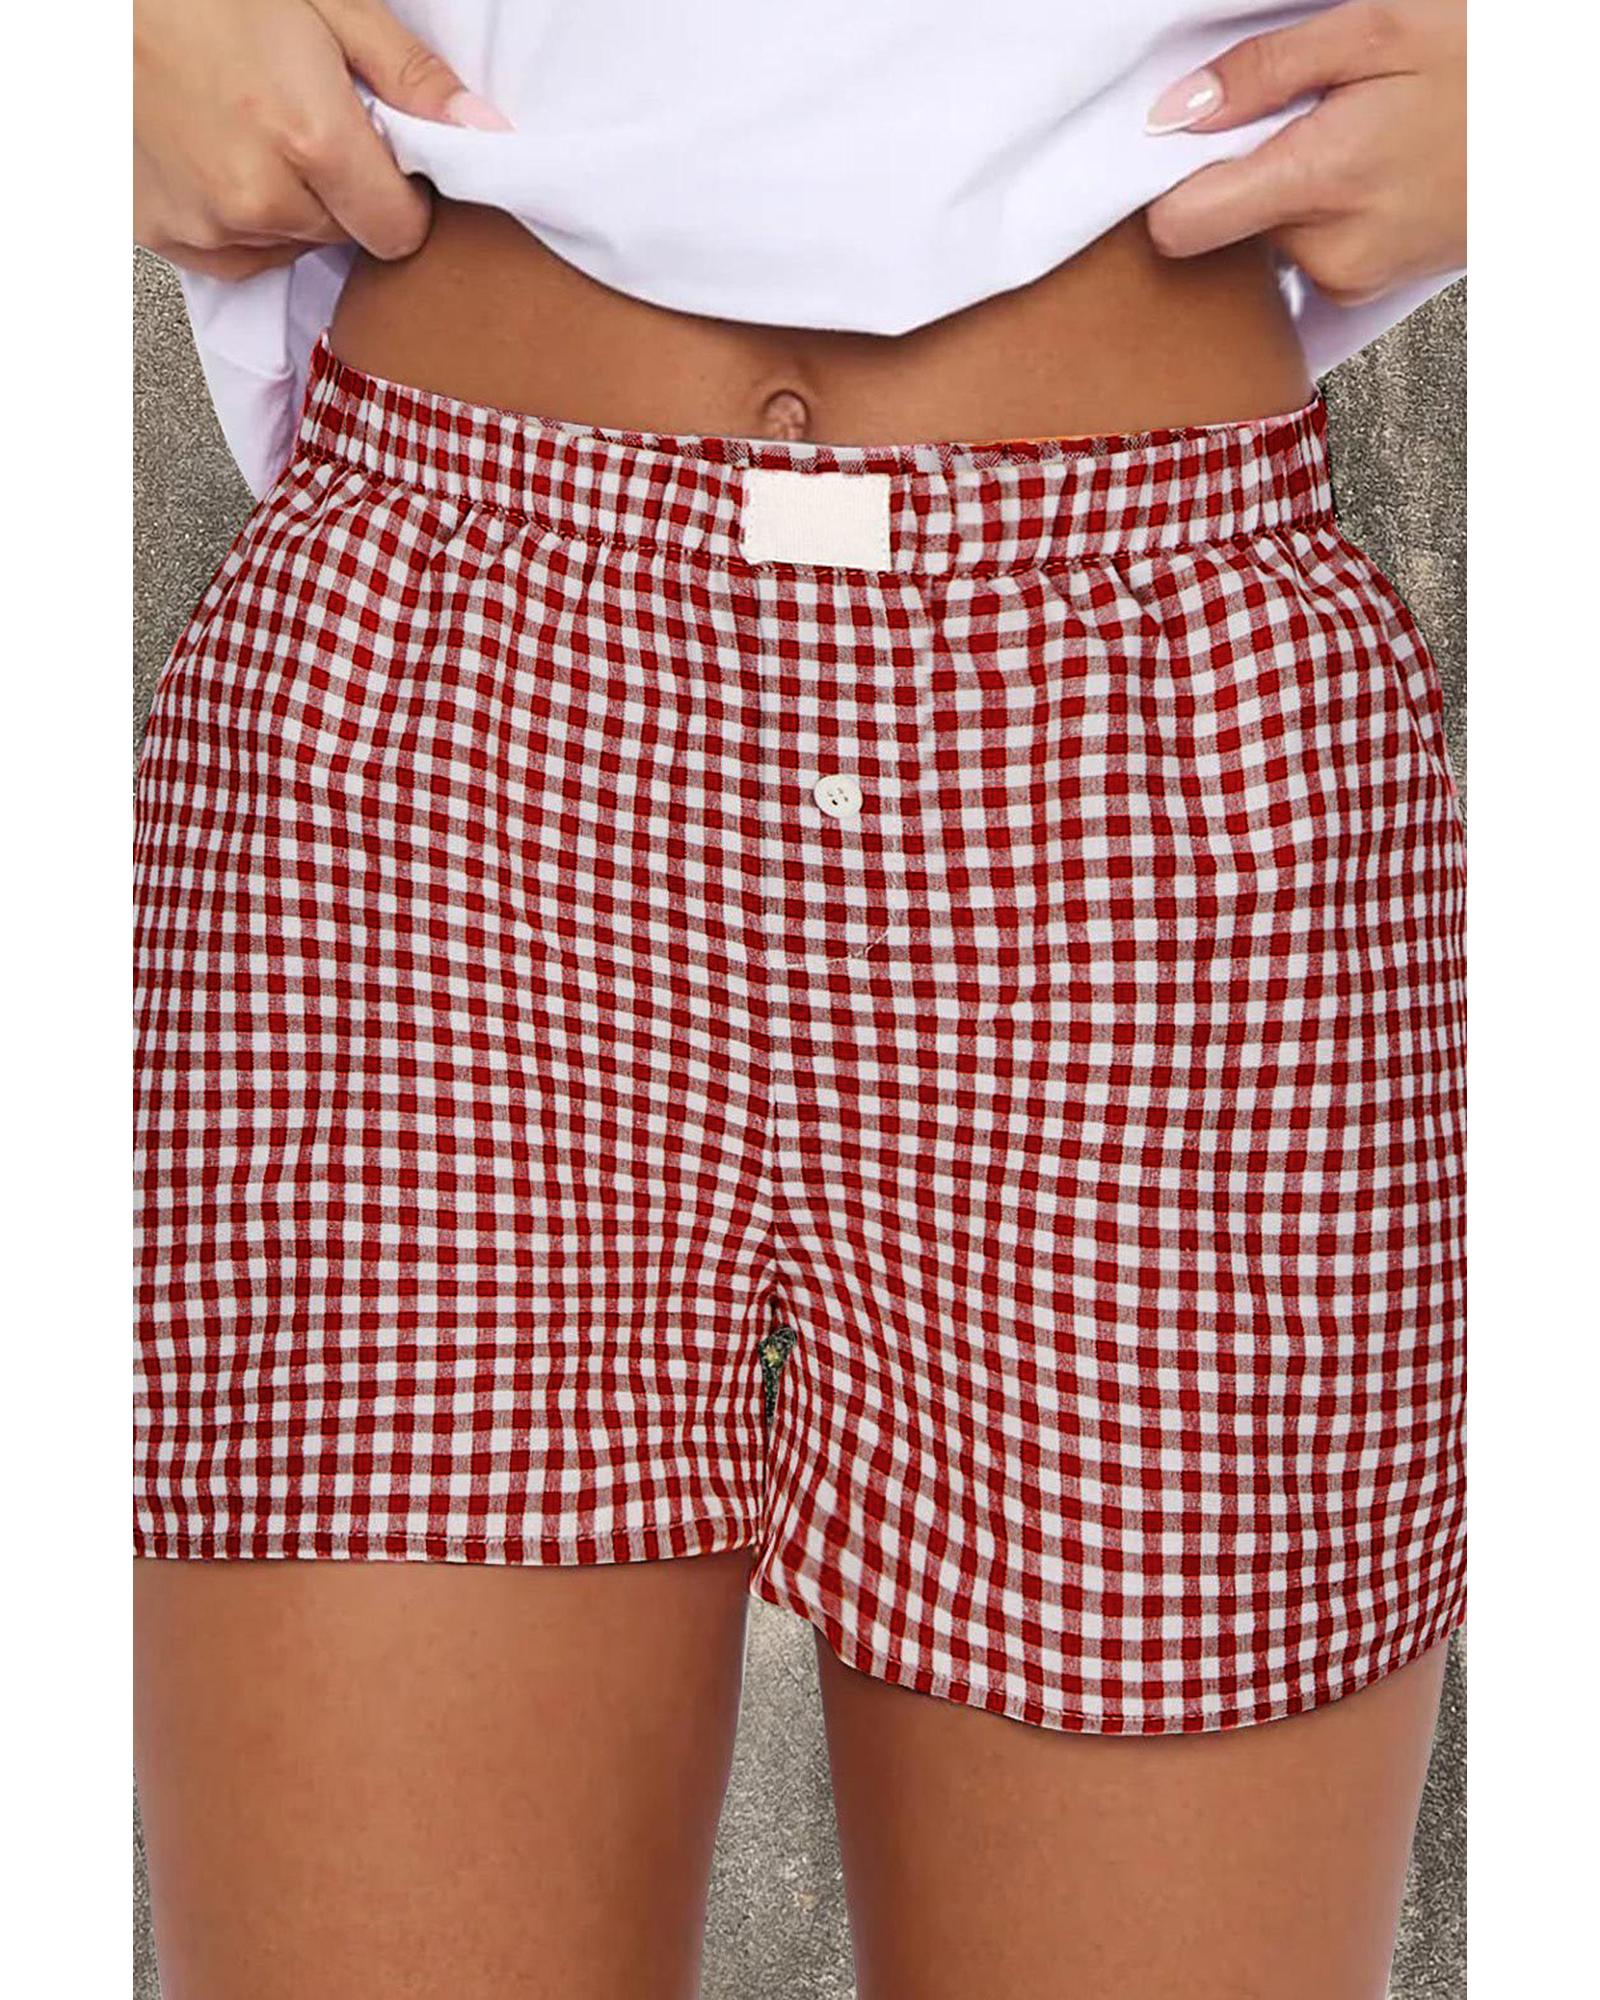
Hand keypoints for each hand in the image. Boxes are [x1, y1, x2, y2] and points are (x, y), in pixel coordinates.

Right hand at [134, 0, 510, 281]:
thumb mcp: (330, 4)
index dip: (402, 196)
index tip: (383, 158)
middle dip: (340, 189)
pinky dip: (235, 215)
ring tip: (248, 127)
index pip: (400, 231)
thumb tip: (486, 133)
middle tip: (300, 118)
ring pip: (289, 245)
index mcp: (309, 140)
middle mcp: (257, 197)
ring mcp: (205, 223)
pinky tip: (214, 152)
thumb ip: (412, 77)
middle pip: (344, 235)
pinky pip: (233, 253)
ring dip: (285, 201)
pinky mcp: (163, 232)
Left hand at [1143, 0, 1463, 304]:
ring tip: (1352, 142)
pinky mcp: (1364, 288)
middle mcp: (1327, 251)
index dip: (1167, 185)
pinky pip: (1305, 251)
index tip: (1183, 148)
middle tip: (1305, 120)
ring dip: (1287, 191)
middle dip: (1244, 172)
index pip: (1180, 227)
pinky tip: (1368, 176)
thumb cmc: (1485, 63)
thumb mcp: (1377, 29)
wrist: (1569, 118)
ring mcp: (1348, 278)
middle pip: (1221, 227)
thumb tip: (1174, 113)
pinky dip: (1320, 213)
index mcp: (1321, 182)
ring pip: (1264, 238)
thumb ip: (1265, 73)